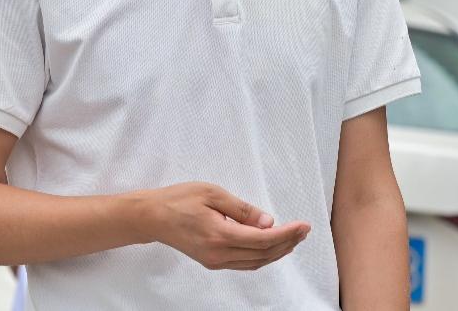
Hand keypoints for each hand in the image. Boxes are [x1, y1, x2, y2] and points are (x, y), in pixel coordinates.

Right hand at [139, 182, 310, 270]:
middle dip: (287, 243)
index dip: (287, 234)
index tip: (303, 225)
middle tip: (304, 230)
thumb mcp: (213, 194)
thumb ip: (242, 210)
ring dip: (277, 252)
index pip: (263, 240)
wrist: (152, 217)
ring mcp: (215, 261)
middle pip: (263, 254)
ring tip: (293, 238)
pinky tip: (271, 246)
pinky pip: (244, 263)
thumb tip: (268, 222)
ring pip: (255, 262)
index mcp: (220, 235)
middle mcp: (219, 254)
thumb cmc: (179, 199)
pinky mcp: (212, 261)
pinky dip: (262, 256)